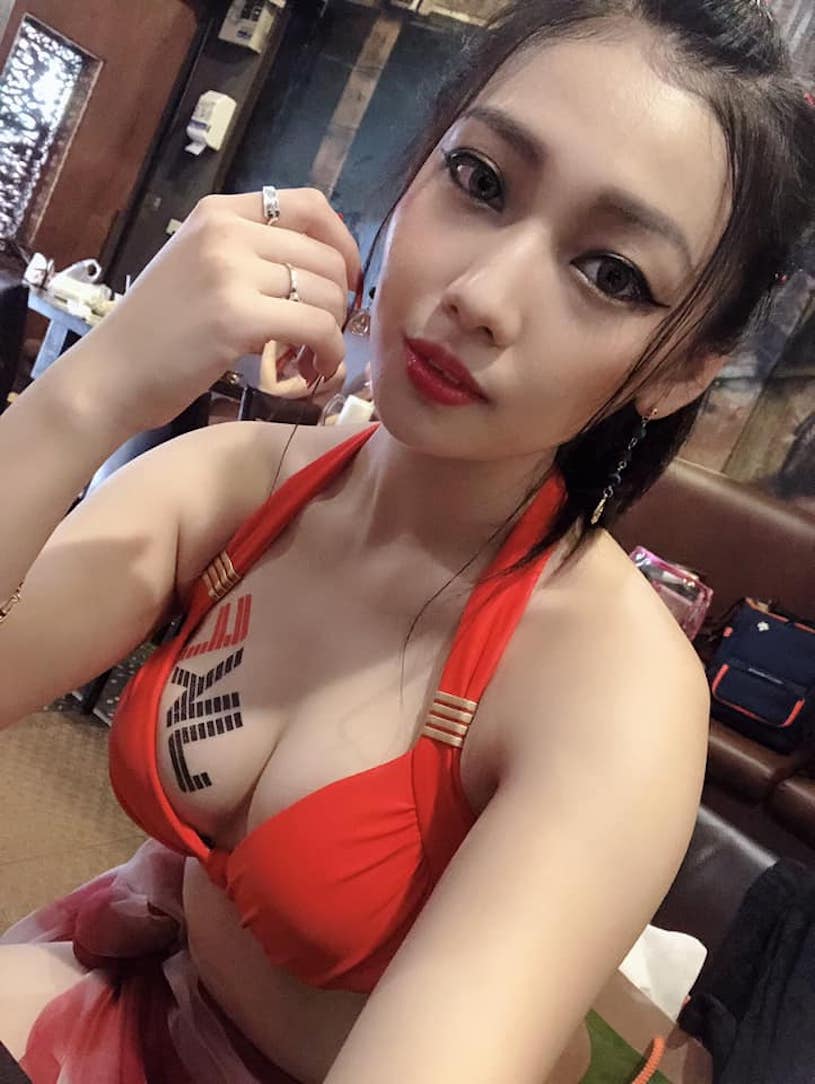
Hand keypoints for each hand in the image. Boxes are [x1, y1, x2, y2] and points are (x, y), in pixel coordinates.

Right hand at [79, 189, 360, 431]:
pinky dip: (326, 354)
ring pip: (326, 294)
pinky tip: (310, 371)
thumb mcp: (198, 268)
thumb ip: (249, 255)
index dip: (342, 243)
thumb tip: (321, 268)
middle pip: (325, 257)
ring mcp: (229, 271)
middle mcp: (225, 231)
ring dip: (332, 333)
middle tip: (321, 336)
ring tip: (309, 358)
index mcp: (219, 213)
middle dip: (338, 303)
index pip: (310, 204)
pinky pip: (316, 328)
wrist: (110, 374)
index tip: (343, 281)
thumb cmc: (156, 333)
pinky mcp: (236, 316)